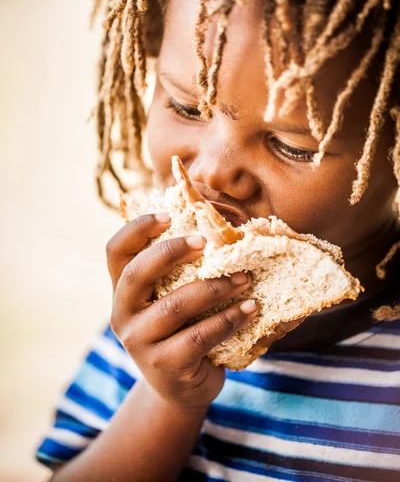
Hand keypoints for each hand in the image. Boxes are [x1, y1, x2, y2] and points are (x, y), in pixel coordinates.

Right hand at [106, 213, 257, 410]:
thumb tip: (218, 228)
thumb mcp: (172, 299)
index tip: (169, 216)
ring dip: (215, 287)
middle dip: (173, 251)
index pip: (115, 251)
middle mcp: (123, 314)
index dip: (137, 229)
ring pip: (175, 306)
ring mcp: (139, 343)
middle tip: (207, 242)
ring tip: (245, 277)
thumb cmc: (182, 331)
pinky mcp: (165, 366)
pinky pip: (199, 336)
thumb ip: (178, 272)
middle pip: (137, 273)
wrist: (182, 390)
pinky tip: (250, 308)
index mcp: (123, 291)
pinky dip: (229, 318)